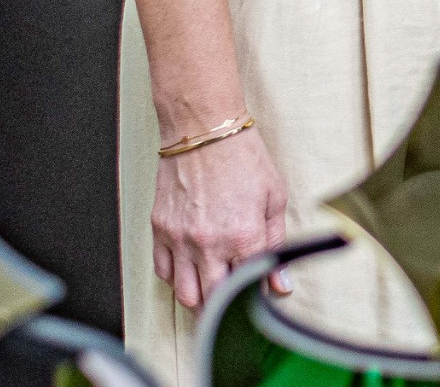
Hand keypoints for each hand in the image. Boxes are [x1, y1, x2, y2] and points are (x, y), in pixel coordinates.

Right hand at [151, 125, 287, 309]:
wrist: (204, 131)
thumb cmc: (243, 158)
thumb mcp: (274, 198)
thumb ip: (276, 244)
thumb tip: (280, 283)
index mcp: (243, 236)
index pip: (248, 285)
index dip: (255, 293)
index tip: (259, 293)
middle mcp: (209, 243)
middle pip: (212, 298)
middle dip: (224, 308)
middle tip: (231, 304)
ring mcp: (180, 239)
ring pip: (184, 293)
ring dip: (198, 300)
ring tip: (210, 296)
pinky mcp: (159, 230)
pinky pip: (162, 271)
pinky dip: (175, 279)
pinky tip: (189, 272)